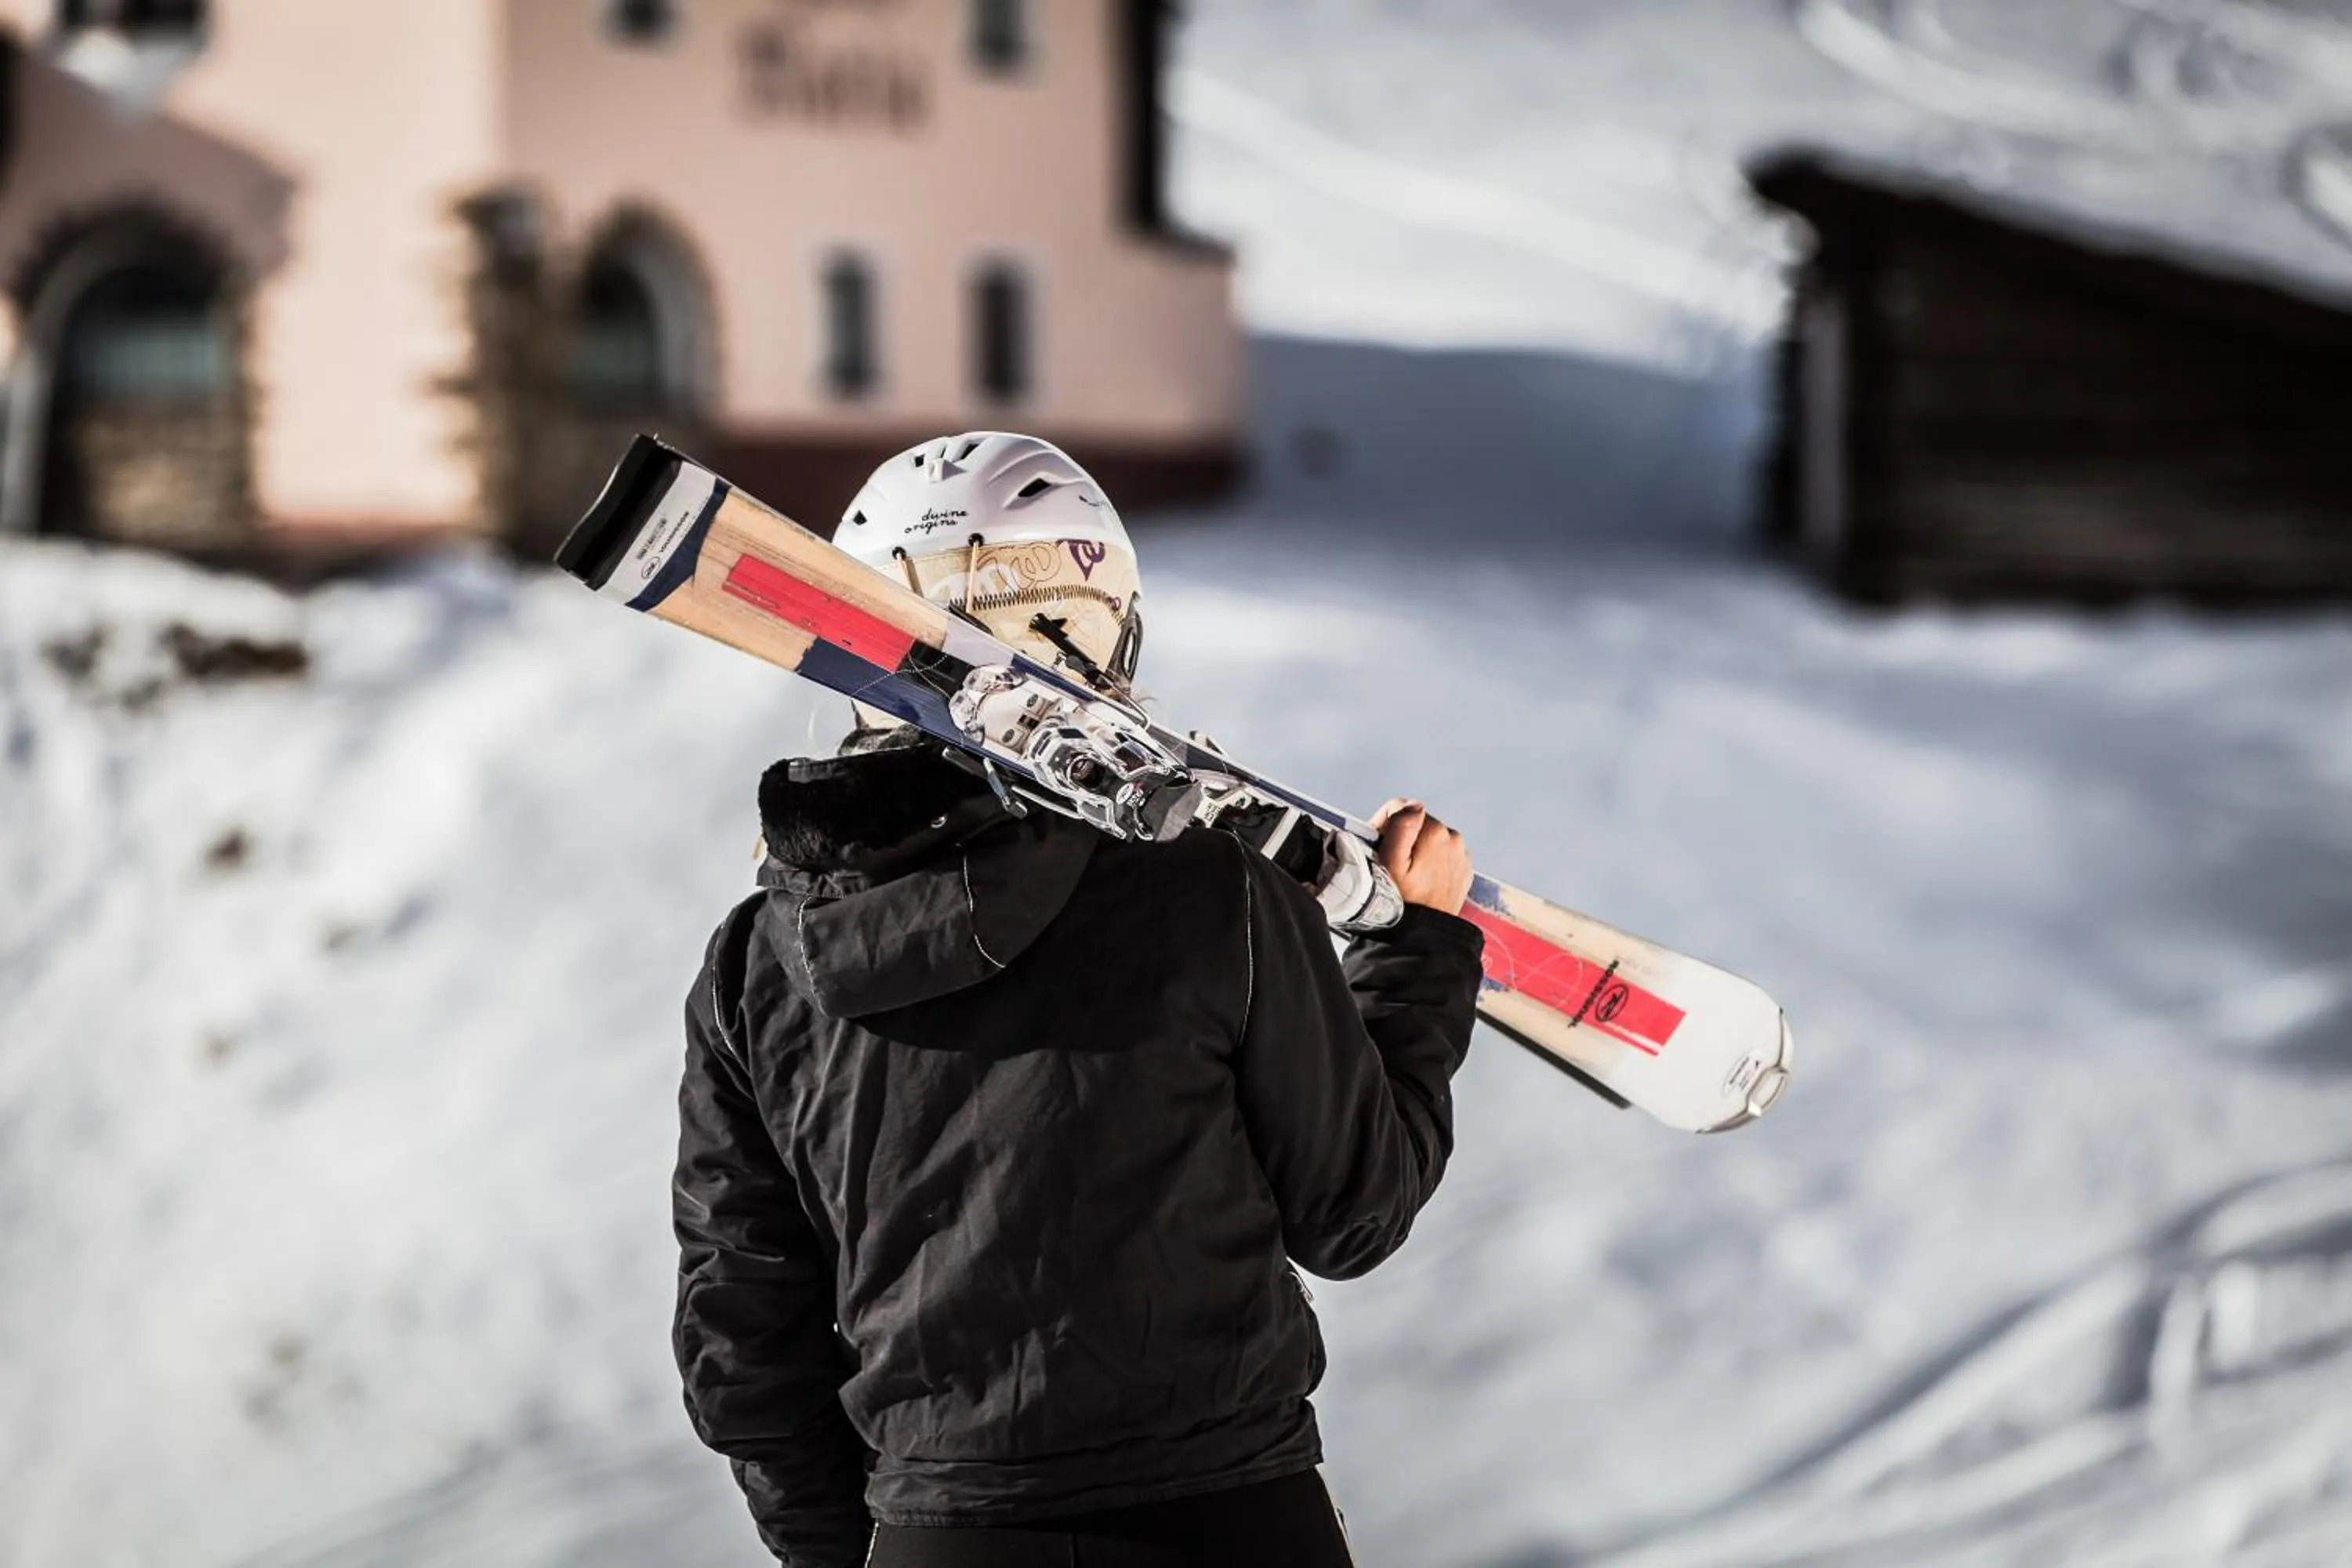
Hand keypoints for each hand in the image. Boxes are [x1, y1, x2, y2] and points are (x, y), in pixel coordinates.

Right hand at [1371, 799, 1471, 914]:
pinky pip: (1442, 855)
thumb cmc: (1402, 900)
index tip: (1378, 847)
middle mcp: (1453, 838)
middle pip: (1416, 824)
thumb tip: (1413, 805)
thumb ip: (1401, 827)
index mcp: (1435, 832)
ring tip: (1407, 876)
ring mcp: (1461, 854)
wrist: (1425, 933)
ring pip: (1429, 839)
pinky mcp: (1463, 869)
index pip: (1401, 808)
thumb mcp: (1391, 862)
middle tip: (1391, 865)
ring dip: (1416, 850)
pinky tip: (1421, 881)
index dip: (1383, 825)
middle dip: (1402, 838)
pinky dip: (1430, 862)